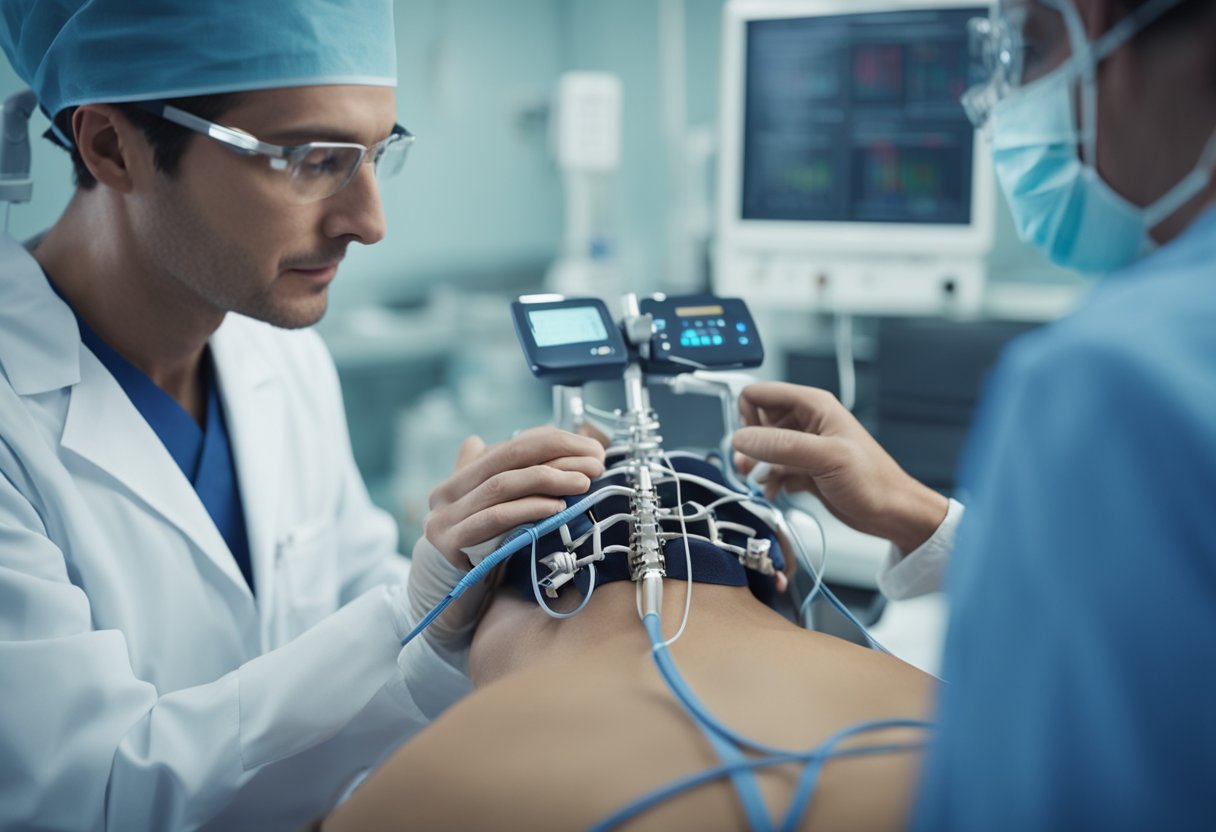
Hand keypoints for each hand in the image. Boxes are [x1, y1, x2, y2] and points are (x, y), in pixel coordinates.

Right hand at [425, 427, 605, 566]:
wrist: (451, 595)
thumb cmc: (488, 549)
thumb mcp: (503, 510)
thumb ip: (524, 480)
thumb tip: (576, 452)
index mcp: (463, 473)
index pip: (514, 445)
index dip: (556, 442)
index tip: (593, 449)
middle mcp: (448, 490)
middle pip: (509, 458)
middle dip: (557, 456)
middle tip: (595, 464)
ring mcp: (445, 516)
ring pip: (502, 485)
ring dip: (548, 480)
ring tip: (582, 483)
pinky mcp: (449, 543)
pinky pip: (495, 519)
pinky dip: (528, 510)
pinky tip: (556, 509)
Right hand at [731, 382, 946, 553]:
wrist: (892, 513)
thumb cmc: (873, 481)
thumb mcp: (825, 457)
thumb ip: (781, 445)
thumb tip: (742, 438)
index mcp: (813, 406)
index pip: (760, 395)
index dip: (747, 417)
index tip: (748, 442)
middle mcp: (807, 423)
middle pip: (758, 422)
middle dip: (749, 445)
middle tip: (747, 466)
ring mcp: (805, 447)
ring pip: (764, 448)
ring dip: (756, 465)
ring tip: (762, 481)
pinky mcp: (805, 469)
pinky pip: (774, 469)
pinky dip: (770, 481)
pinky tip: (777, 491)